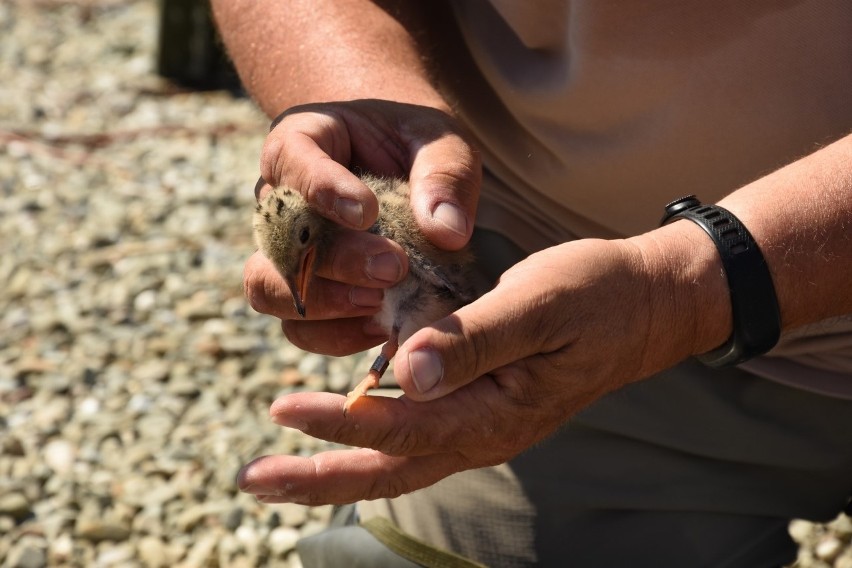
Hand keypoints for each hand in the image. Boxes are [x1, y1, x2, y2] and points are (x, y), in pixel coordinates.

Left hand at [238, 231, 725, 504]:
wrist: (645, 303)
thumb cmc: (594, 294)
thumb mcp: (536, 304)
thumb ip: (472, 341)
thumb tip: (403, 376)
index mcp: (496, 413)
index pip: (401, 429)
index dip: (340, 423)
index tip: (282, 409)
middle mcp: (485, 433)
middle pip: (391, 469)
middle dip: (320, 478)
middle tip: (253, 480)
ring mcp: (486, 424)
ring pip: (401, 459)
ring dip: (339, 466)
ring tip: (280, 470)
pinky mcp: (484, 405)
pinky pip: (420, 436)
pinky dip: (373, 439)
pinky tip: (345, 425)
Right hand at [245, 100, 480, 354]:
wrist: (405, 167)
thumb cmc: (418, 145)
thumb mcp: (441, 142)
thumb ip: (445, 176)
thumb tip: (448, 232)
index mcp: (303, 141)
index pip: (292, 160)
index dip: (322, 189)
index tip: (367, 212)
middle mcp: (279, 199)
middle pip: (278, 235)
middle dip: (336, 259)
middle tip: (393, 268)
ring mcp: (281, 252)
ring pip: (267, 288)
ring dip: (323, 305)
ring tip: (381, 306)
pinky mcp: (302, 295)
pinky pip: (297, 328)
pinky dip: (335, 337)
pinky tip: (381, 327)